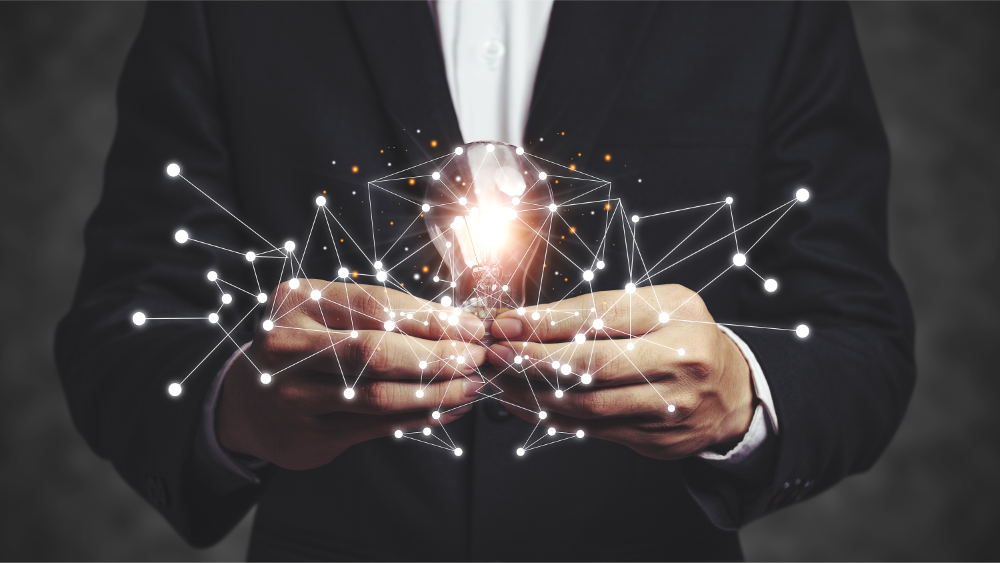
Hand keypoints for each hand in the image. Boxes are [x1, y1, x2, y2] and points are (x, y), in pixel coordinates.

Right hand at [216, 279, 485, 469]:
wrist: (249, 402)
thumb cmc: (305, 345)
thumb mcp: (328, 313)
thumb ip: (381, 314)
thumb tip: (457, 322)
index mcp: (297, 301)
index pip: (376, 306)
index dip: (431, 318)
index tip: (472, 326)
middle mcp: (288, 346)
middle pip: (377, 352)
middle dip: (438, 355)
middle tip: (478, 357)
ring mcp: (295, 395)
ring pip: (380, 395)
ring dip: (437, 391)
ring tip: (472, 386)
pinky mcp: (310, 434)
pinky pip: (379, 426)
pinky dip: (421, 417)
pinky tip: (450, 408)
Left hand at [485, 284, 752, 459]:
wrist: (731, 392)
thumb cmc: (686, 336)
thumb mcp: (657, 305)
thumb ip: (601, 310)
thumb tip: (531, 318)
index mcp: (678, 323)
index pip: (602, 321)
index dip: (548, 323)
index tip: (507, 321)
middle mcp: (676, 368)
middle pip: (591, 368)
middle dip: (533, 360)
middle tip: (494, 351)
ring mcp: (666, 411)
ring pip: (586, 406)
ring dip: (533, 392)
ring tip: (499, 376)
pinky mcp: (652, 442)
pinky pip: (590, 431)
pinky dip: (549, 417)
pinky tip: (523, 402)